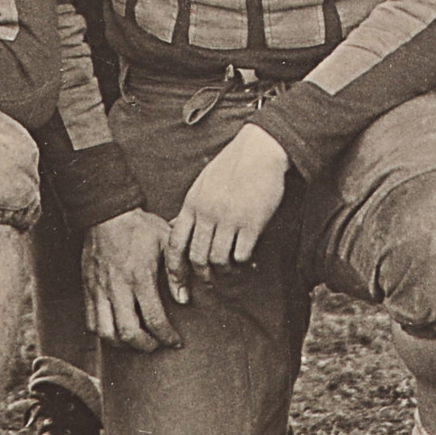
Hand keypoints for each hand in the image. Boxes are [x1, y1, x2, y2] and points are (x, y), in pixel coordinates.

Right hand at [84, 208, 187, 350]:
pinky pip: (91, 322)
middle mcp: (117, 288)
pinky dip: (103, 333)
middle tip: (157, 345)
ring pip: (106, 332)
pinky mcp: (87, 290)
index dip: (167, 336)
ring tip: (138, 341)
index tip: (176, 342)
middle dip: (145, 345)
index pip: (154, 318)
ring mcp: (99, 291)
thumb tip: (184, 299)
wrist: (107, 216)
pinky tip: (117, 331)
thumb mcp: (167, 242)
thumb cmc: (141, 228)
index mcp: (139, 277)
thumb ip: (177, 271)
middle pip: (128, 332)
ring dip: (123, 343)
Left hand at [168, 123, 289, 279]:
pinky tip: (246, 260)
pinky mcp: (252, 222)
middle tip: (209, 282)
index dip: (175, 270)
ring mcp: (229, 218)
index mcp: (192, 204)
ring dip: (223, 270)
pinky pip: (241, 254)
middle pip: (197, 257)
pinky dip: (242, 262)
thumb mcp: (203, 184)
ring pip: (218, 259)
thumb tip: (181, 231)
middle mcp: (208, 213)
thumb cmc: (232, 165)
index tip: (179, 285)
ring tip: (229, 271)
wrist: (260, 149)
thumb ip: (193, 208)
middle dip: (202, 275)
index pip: (175, 245)